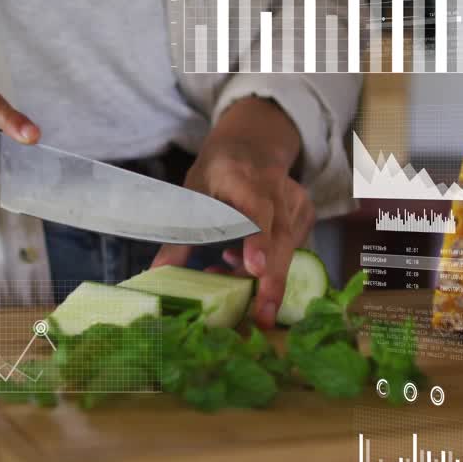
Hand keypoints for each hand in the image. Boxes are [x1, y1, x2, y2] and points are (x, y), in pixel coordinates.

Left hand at [150, 97, 313, 327]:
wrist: (252, 145)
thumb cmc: (218, 172)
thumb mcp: (192, 194)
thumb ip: (180, 235)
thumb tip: (157, 274)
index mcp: (243, 177)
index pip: (256, 210)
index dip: (258, 240)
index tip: (256, 268)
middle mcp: (276, 188)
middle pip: (280, 238)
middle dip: (272, 281)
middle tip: (261, 317)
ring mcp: (296, 201)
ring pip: (286, 250)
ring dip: (258, 276)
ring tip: (221, 273)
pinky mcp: (305, 214)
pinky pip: (290, 250)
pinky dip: (267, 265)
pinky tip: (241, 261)